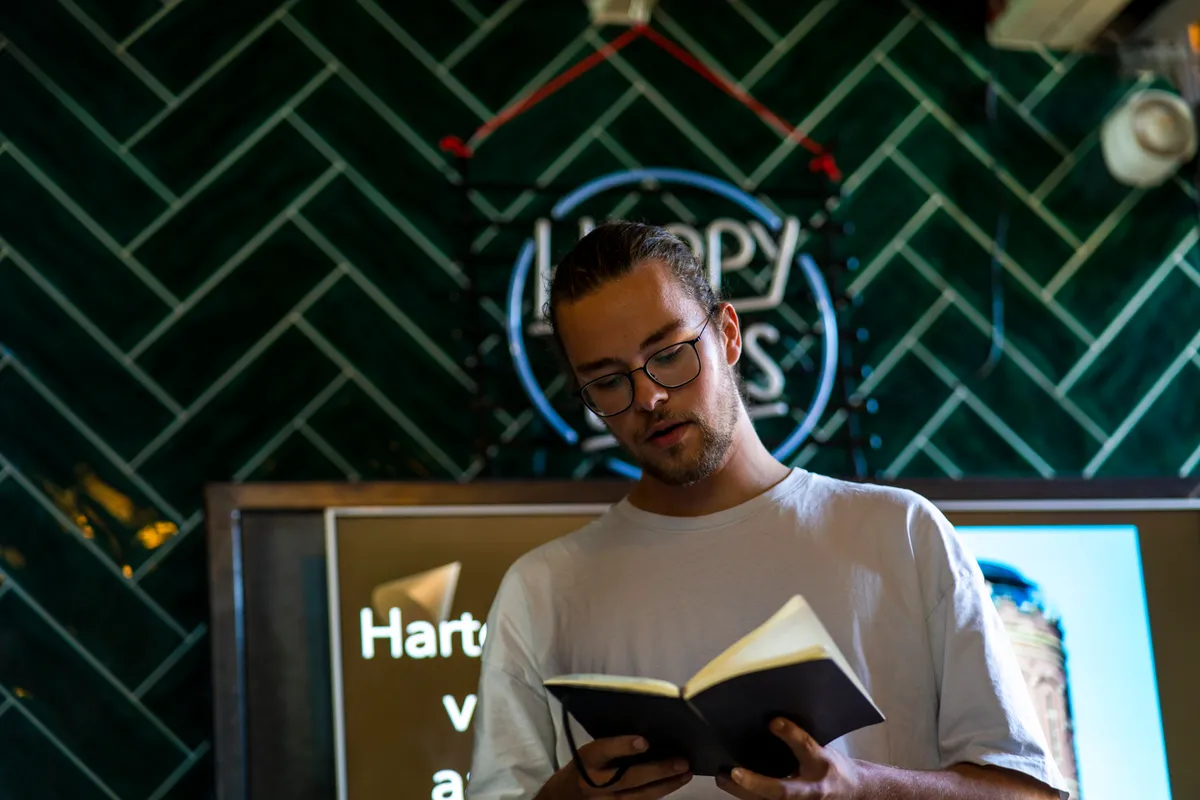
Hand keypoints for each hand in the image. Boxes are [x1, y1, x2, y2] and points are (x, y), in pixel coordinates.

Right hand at [535, 735, 692, 798]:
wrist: (566, 796)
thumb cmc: (584, 765)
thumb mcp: (590, 751)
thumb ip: (611, 746)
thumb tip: (648, 734)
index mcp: (587, 759)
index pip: (604, 750)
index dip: (623, 746)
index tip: (644, 742)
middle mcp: (595, 783)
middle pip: (629, 778)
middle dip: (657, 770)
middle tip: (682, 762)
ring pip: (640, 796)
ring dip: (666, 785)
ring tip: (686, 773)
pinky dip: (658, 794)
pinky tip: (673, 784)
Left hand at [715, 718, 863, 799]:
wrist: (850, 793)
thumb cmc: (831, 768)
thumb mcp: (822, 748)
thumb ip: (800, 737)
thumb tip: (773, 718)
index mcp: (822, 765)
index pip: (807, 748)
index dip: (791, 734)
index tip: (773, 721)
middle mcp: (810, 791)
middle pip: (782, 791)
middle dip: (757, 783)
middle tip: (735, 771)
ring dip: (743, 792)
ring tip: (723, 776)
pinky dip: (746, 794)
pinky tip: (731, 782)